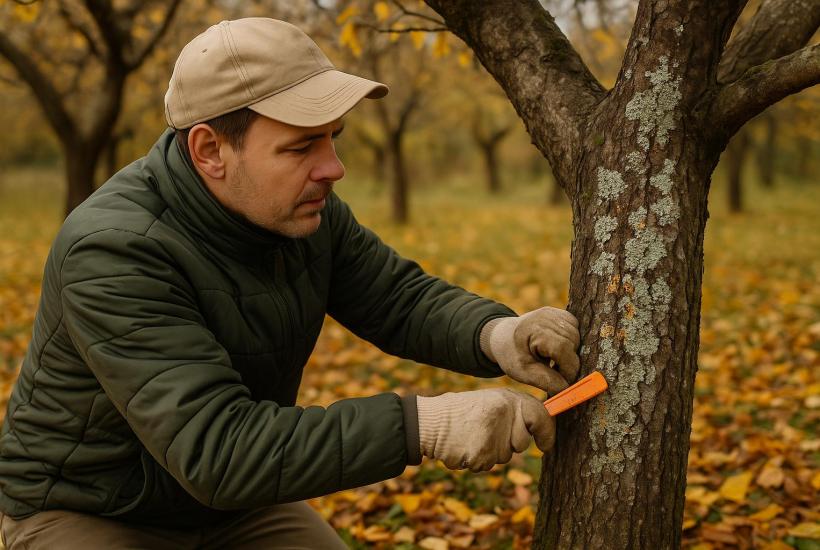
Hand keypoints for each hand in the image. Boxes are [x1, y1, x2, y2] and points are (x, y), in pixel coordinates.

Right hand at [416, 388, 553, 471]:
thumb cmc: (460, 411)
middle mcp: (504, 415)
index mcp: (506, 399)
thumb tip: (541, 428)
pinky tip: (464, 446)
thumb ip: (514, 411)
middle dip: (509, 443)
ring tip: (471, 436)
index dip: (547, 432)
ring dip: (490, 451)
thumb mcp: (489, 401)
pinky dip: (476, 460)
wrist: (430, 422)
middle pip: (522, 442)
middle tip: (486, 431)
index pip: (540, 416)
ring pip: (504, 456)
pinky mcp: (482, 455)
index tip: (546, 445)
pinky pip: (487, 465)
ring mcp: (494, 436)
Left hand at [480, 307, 580, 395]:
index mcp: (534, 329)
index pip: (563, 349)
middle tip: (557, 372)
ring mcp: (554, 312)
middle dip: (570, 362)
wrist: (503, 337)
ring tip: (555, 361)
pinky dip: (571, 342)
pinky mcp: (559, 313)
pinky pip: (576, 329)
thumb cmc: (512, 355)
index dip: (568, 369)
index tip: (565, 383)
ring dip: (571, 353)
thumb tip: (569, 388)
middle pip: (573, 343)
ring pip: (578, 337)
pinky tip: (558, 350)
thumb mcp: (524, 372)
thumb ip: (547, 381)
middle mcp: (546, 316)